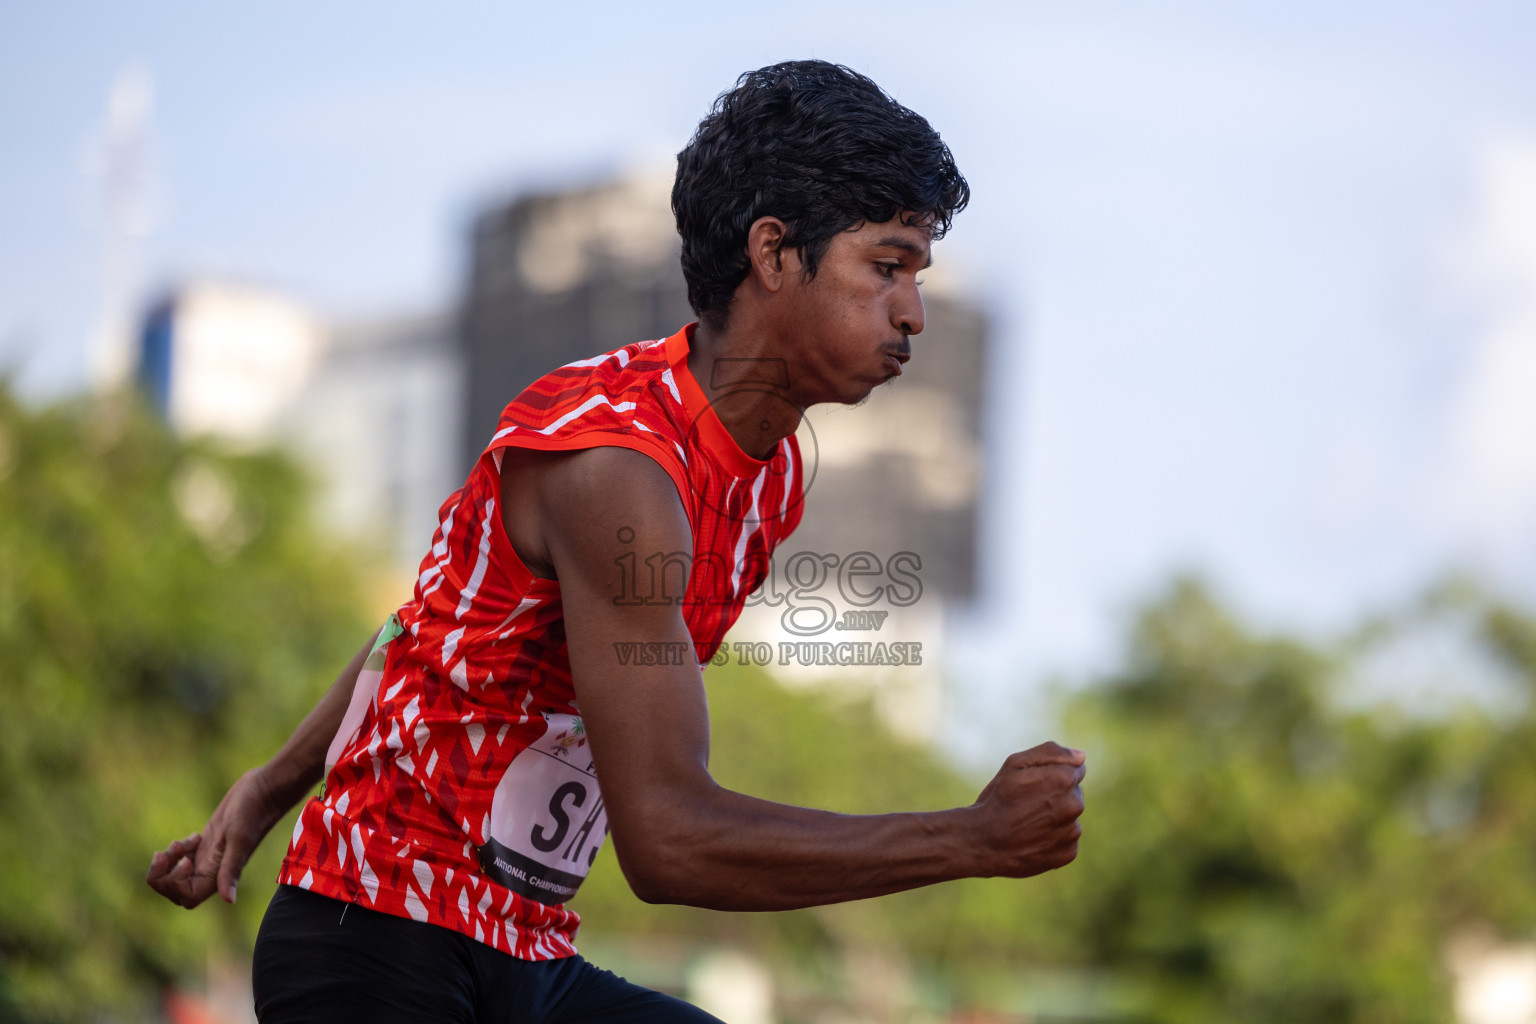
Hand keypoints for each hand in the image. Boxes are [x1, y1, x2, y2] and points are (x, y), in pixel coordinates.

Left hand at [146, 767, 285, 907]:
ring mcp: (210, 857)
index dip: (175, 884)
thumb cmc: (254, 812)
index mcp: (219, 874)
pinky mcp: (209, 843)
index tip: (185, 860)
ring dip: (170, 860)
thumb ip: (231, 870)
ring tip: (181, 842)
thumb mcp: (239, 840)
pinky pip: (184, 858)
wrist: (265, 789)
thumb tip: (229, 900)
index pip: (187, 897)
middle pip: (176, 889)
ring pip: (177, 874)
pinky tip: (193, 837)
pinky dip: (178, 850)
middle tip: (172, 849)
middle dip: (164, 874)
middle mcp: (213, 870)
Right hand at [970, 741, 1085, 877]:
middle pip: (1075, 793)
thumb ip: (1051, 752)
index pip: (1076, 769)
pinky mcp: (1068, 853)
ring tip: (1028, 822)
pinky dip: (1054, 838)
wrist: (983, 843)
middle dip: (1057, 794)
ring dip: (1056, 817)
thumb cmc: (998, 799)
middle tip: (1028, 803)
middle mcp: (1075, 805)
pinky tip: (1033, 838)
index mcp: (1064, 779)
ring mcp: (1073, 831)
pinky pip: (1067, 839)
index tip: (1035, 783)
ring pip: (1071, 817)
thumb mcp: (1015, 764)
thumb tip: (1081, 756)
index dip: (1054, 774)